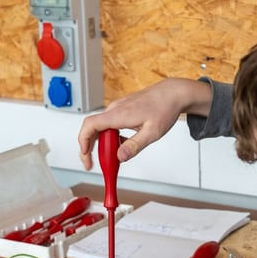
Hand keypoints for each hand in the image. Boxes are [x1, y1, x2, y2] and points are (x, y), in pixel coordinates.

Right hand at [78, 78, 212, 169]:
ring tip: (114, 157)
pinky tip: (123, 144)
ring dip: (104, 144)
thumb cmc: (165, 108)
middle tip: (101, 164)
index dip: (83, 142)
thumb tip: (120, 157)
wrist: (173, 93)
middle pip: (93, 130)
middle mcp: (114, 110)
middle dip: (93, 149)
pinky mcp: (122, 110)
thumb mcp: (152, 133)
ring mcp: (118, 109)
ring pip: (102, 128)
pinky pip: (110, 125)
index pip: (90, 126)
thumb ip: (135, 146)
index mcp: (118, 114)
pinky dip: (111, 137)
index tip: (85, 156)